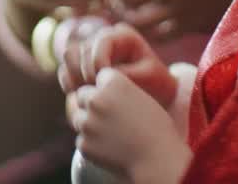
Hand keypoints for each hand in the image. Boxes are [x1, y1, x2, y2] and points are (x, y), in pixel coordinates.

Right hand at [59, 23, 176, 109]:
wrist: (157, 95)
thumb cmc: (156, 85)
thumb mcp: (146, 78)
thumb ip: (123, 74)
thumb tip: (98, 73)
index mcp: (123, 35)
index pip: (101, 41)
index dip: (99, 62)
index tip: (104, 83)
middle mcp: (104, 38)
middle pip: (81, 48)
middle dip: (85, 72)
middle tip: (96, 91)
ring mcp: (91, 50)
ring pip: (69, 57)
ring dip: (74, 77)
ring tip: (86, 94)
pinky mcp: (83, 64)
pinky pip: (66, 69)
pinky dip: (69, 82)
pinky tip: (80, 95)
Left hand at [72, 68, 190, 181]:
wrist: (158, 160)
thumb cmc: (156, 128)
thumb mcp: (141, 97)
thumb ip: (118, 90)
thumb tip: (98, 90)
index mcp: (112, 83)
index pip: (99, 77)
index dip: (108, 88)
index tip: (120, 101)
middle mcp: (95, 99)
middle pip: (82, 95)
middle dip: (92, 103)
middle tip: (111, 118)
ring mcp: (87, 122)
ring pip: (79, 118)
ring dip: (90, 124)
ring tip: (112, 134)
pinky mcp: (84, 144)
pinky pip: (82, 140)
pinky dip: (92, 144)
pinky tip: (111, 148)